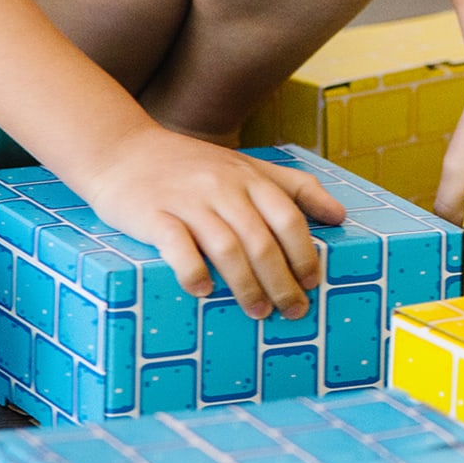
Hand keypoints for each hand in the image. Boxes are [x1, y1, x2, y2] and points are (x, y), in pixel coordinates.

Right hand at [77, 122, 346, 318]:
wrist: (123, 150)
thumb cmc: (192, 166)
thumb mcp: (247, 166)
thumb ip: (293, 187)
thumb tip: (340, 216)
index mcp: (248, 176)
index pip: (288, 217)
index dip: (304, 253)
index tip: (313, 283)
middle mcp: (222, 186)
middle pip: (262, 240)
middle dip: (282, 281)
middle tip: (293, 311)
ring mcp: (187, 200)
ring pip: (227, 248)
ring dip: (246, 286)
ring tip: (258, 312)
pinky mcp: (153, 215)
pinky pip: (177, 247)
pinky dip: (193, 272)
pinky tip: (203, 292)